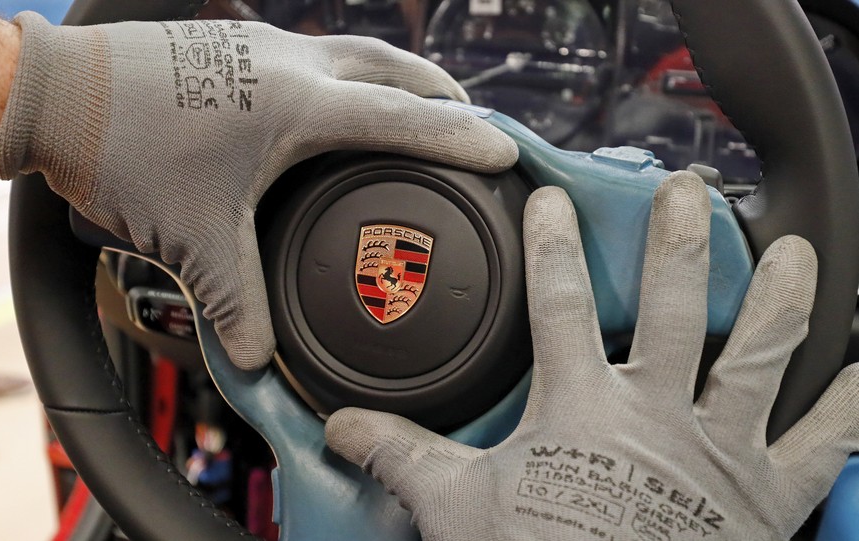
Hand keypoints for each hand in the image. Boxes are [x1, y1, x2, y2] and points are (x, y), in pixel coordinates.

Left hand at [0, 12, 516, 369]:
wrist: (56, 92)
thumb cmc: (123, 151)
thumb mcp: (192, 237)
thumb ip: (236, 301)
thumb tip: (257, 360)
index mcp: (296, 104)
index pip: (401, 121)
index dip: (460, 140)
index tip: (505, 151)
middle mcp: (290, 63)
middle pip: (393, 67)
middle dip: (441, 95)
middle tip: (471, 124)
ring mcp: (262, 45)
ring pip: (355, 51)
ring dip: (396, 77)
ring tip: (417, 107)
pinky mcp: (236, 43)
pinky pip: (316, 51)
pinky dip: (348, 74)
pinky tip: (336, 102)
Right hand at [326, 174, 858, 539]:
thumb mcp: (458, 508)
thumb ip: (405, 456)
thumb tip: (345, 429)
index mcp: (581, 406)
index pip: (560, 301)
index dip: (553, 242)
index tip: (552, 198)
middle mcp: (658, 413)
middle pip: (673, 306)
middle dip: (680, 241)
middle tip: (689, 192)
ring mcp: (719, 450)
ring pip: (760, 355)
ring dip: (779, 299)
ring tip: (793, 251)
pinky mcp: (768, 496)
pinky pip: (825, 447)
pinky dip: (850, 410)